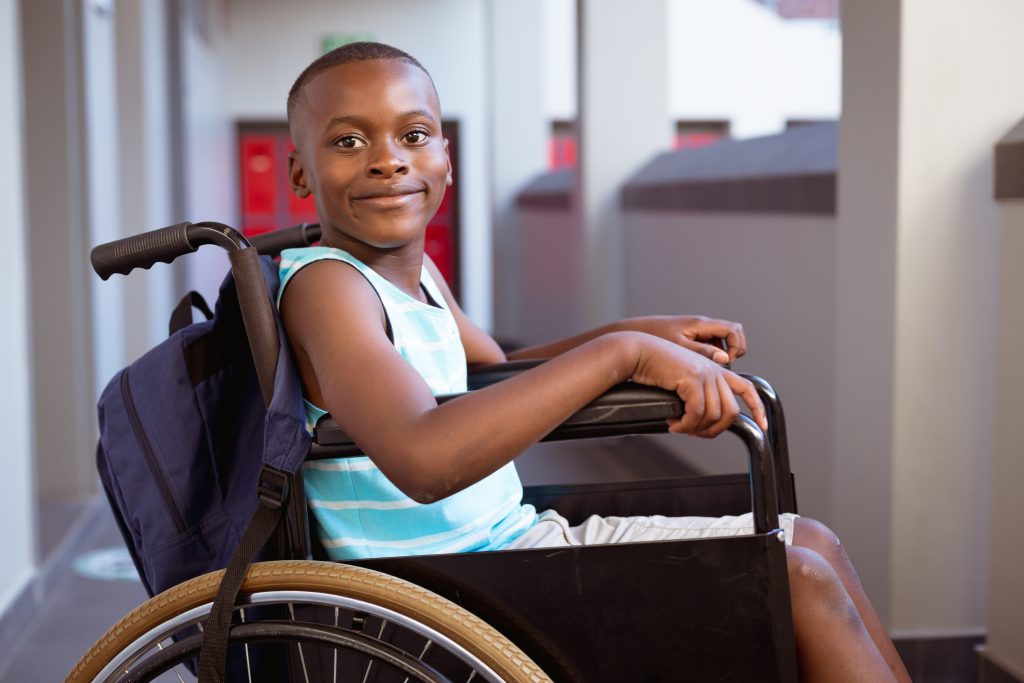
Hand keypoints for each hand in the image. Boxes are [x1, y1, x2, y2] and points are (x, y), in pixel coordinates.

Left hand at [620, 316, 746, 364]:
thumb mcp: (679, 347)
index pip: (733, 330)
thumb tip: (724, 359)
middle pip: (732, 335)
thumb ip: (703, 352)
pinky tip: (698, 370)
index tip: (726, 362)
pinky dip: (710, 357)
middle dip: (733, 352)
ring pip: (721, 342)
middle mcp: (702, 325)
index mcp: (701, 324)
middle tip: (722, 367)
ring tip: (709, 370)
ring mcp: (697, 331)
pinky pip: (710, 346)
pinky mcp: (691, 338)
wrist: (634, 333)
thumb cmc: (652, 337)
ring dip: (721, 356)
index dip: (736, 346)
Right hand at [630, 333, 765, 437]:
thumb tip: (704, 421)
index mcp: (715, 369)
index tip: (762, 426)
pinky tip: (673, 424)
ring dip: (694, 428)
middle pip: (731, 411)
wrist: (638, 352)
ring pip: (713, 415)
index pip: (747, 388)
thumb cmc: (655, 368)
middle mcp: (714, 370)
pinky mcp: (691, 378)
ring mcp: (704, 373)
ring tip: (679, 427)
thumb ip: (699, 395)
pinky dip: (685, 425)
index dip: (757, 408)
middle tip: (694, 433)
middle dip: (715, 429)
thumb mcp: (683, 381)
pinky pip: (696, 412)